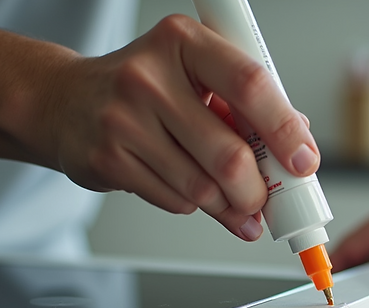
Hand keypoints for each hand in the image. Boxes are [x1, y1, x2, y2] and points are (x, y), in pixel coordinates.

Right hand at [41, 15, 319, 240]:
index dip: (285, 129)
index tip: (304, 160)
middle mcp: (150, 75)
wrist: (64, 101)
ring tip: (234, 203)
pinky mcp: (108, 159)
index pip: (250, 85)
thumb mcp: (195, 74)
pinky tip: (190, 190)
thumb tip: (297, 144)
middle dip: (257, 189)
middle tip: (266, 199)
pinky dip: (195, 205)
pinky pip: (175, 200)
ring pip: (203, 187)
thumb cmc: (144, 88)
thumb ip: (244, 104)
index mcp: (184, 41)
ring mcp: (124, 119)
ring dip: (228, 205)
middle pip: (228, 152)